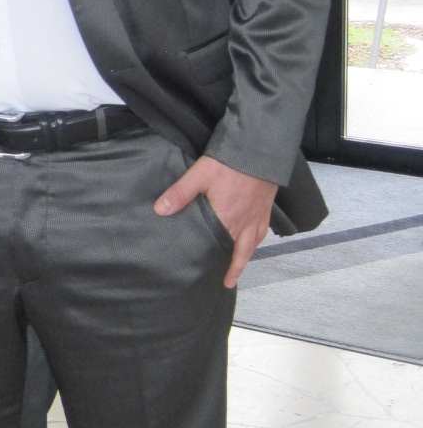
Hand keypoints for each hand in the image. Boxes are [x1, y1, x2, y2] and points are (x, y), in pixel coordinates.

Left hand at [154, 155, 277, 288]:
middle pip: (240, 251)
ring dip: (246, 255)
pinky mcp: (266, 206)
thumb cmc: (229, 162)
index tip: (217, 279)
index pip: (220, 245)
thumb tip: (160, 211)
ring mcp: (258, 214)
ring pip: (253, 242)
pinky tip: (253, 239)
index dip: (218, 261)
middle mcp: (245, 221)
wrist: (260, 147)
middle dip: (235, 266)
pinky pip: (263, 229)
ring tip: (240, 265)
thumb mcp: (199, 175)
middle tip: (228, 280)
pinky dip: (257, 239)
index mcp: (228, 218)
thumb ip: (179, 194)